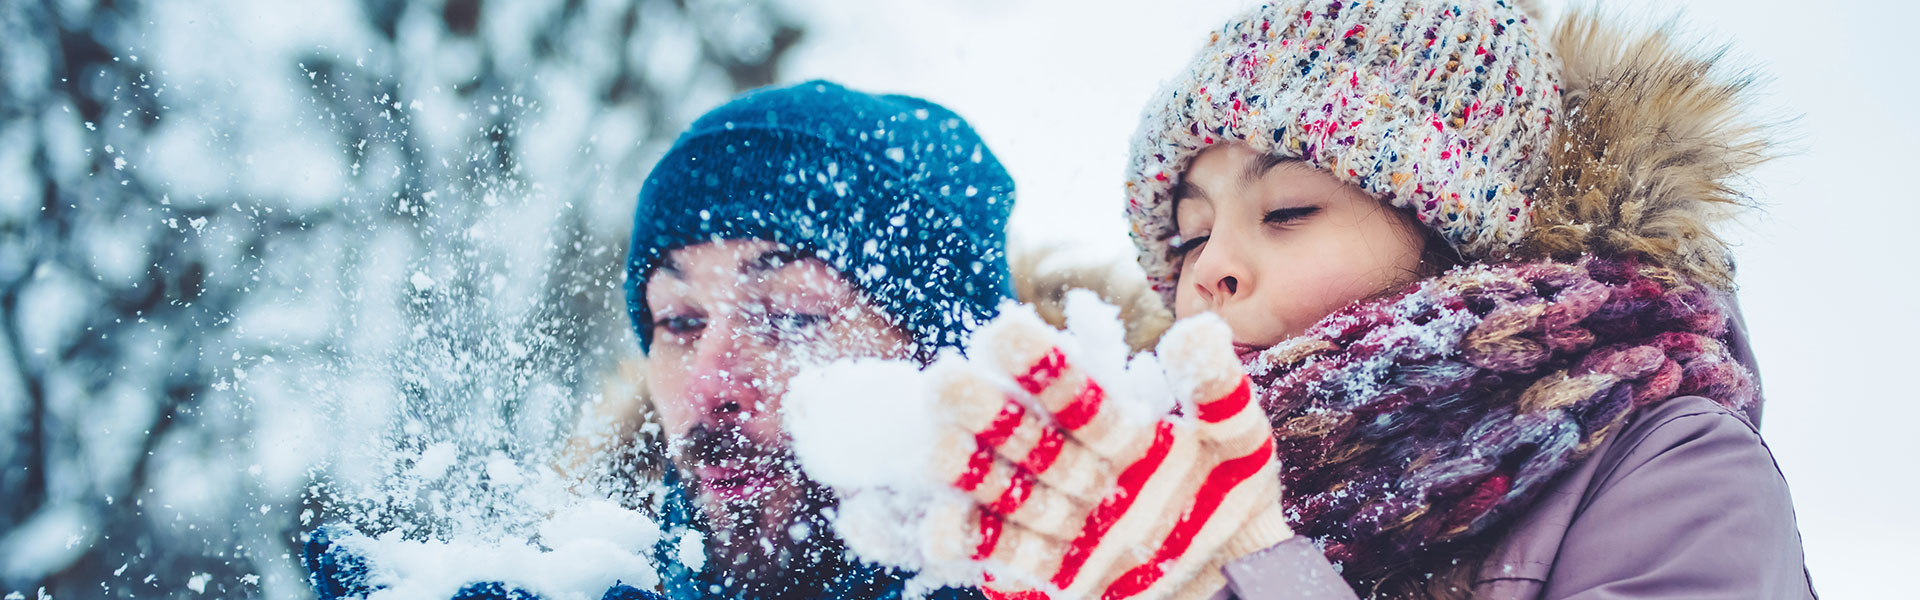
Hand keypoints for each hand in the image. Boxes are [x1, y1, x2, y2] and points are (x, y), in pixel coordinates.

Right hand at [922, 308, 1291, 599]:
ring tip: (934, 451)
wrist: (1237, 591)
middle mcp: (1073, 470)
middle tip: (944, 381)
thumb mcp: (1239, 446)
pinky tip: (912, 523)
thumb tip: (1194, 328)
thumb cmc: (1239, 512)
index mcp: (1112, 430)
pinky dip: (952, 541)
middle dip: (986, 414)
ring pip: (1001, 494)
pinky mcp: (1045, 577)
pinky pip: (995, 556)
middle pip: (1022, 438)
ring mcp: (1056, 524)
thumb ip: (1216, 390)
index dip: (1040, 365)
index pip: (1071, 393)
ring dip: (966, 475)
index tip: (1006, 330)